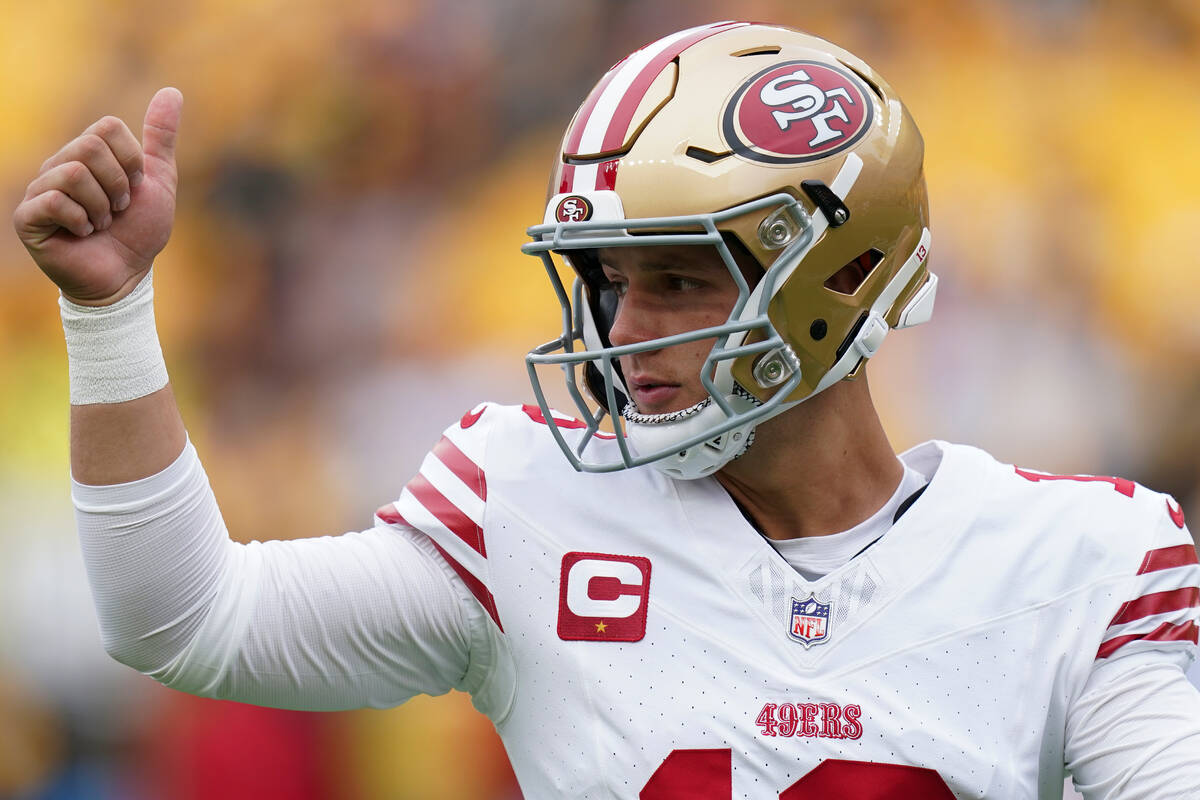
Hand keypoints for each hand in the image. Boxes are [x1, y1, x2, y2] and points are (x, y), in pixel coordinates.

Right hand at [13, 88, 182, 305]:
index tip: (134, 190)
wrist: (126, 276)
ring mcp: (40, 190)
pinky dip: (81, 221)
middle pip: (91, 147)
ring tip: (100, 224)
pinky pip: (55, 200)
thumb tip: (172, 91)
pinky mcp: (28, 217)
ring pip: (75, 173)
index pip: (108, 128)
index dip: (131, 162)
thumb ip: (161, 137)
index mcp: (86, 153)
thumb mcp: (158, 181)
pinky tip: (82, 234)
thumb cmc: (139, 231)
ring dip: (102, 207)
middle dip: (118, 185)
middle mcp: (58, 165)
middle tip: (118, 210)